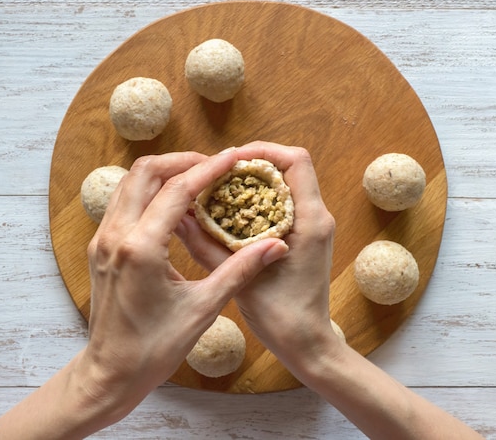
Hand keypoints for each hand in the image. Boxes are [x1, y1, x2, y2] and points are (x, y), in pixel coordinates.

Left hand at [80, 149, 288, 420]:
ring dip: (163, 173)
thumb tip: (275, 246)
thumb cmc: (155, 348)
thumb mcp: (203, 309)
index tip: (233, 158)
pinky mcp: (100, 247)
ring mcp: (102, 240)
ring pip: (130, 183)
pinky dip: (148, 192)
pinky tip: (173, 206)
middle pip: (145, 172)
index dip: (208, 169)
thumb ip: (239, 270)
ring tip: (197, 180)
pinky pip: (123, 202)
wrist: (110, 373)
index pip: (177, 189)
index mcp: (141, 249)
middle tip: (214, 167)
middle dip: (182, 161)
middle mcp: (115, 236)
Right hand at [175, 142, 340, 374]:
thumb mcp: (238, 278)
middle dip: (253, 164)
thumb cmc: (281, 317)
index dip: (263, 150)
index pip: (296, 161)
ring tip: (221, 190)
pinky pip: (284, 205)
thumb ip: (206, 245)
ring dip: (255, 182)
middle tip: (219, 174)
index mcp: (310, 221)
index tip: (231, 159)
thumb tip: (178, 215)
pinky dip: (259, 201)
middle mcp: (317, 217)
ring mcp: (313, 227)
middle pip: (290, 168)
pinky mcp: (304, 237)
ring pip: (286, 185)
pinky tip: (232, 214)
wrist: (307, 344)